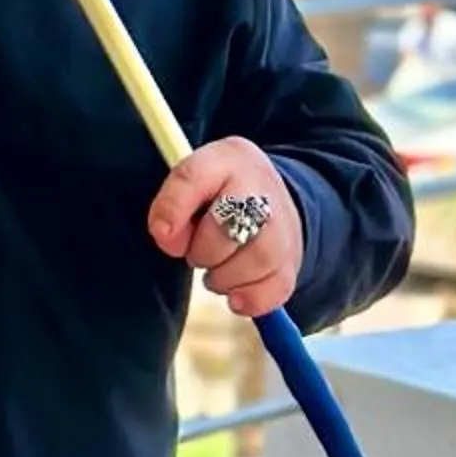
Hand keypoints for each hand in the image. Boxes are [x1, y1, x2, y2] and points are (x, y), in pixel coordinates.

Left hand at [147, 140, 303, 317]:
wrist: (270, 195)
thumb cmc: (218, 190)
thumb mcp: (191, 180)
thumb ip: (171, 203)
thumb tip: (168, 240)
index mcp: (226, 157)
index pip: (192, 177)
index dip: (172, 209)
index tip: (162, 234)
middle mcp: (260, 186)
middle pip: (228, 226)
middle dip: (203, 251)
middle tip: (197, 253)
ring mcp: (284, 224)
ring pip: (258, 259)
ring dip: (225, 278)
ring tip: (215, 273)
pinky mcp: (293, 259)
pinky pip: (277, 287)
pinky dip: (251, 298)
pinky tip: (235, 296)